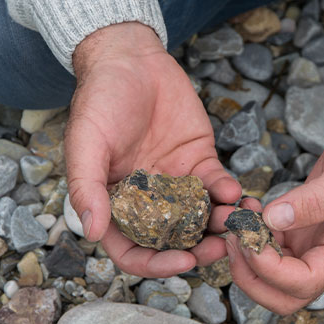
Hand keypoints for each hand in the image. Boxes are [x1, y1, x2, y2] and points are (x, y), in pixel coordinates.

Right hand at [66, 22, 240, 276]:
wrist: (131, 59)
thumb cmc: (100, 100)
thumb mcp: (86, 143)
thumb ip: (87, 187)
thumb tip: (92, 232)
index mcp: (116, 204)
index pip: (133, 250)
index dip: (157, 264)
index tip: (184, 262)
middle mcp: (147, 201)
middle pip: (174, 241)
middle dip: (199, 250)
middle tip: (221, 247)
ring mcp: (176, 183)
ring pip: (201, 218)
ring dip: (220, 226)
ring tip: (237, 223)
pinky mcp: (199, 162)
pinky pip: (217, 187)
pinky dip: (229, 194)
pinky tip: (237, 194)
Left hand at [218, 99, 323, 314]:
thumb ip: (314, 199)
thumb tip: (274, 219)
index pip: (304, 283)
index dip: (270, 269)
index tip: (249, 235)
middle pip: (285, 296)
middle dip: (252, 276)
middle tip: (236, 237)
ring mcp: (314, 245)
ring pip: (273, 277)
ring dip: (247, 256)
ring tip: (237, 219)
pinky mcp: (301, 230)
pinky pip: (271, 248)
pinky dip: (253, 236)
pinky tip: (247, 210)